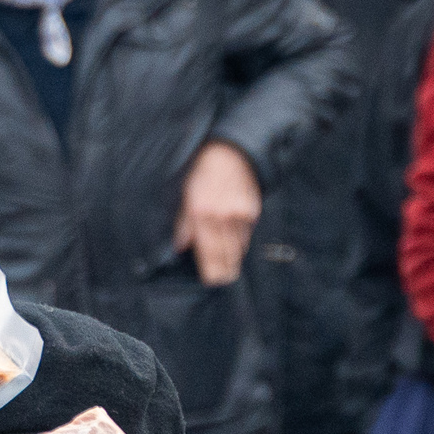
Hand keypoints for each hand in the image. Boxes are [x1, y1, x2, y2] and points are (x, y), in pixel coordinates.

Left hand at [173, 141, 261, 287]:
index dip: (212, 271)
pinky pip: (246, 234)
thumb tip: (181, 246)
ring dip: (232, 256)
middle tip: (223, 278)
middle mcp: (221, 217)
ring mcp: (239, 215)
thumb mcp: (186, 196)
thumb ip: (183, 224)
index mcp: (201, 214)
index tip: (212, 281)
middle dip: (225, 270)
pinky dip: (240, 239)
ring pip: (238, 248)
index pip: (208, 253)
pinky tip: (233, 235)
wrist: (230, 153)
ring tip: (228, 263)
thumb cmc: (204, 173)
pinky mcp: (252, 212)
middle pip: (227, 256)